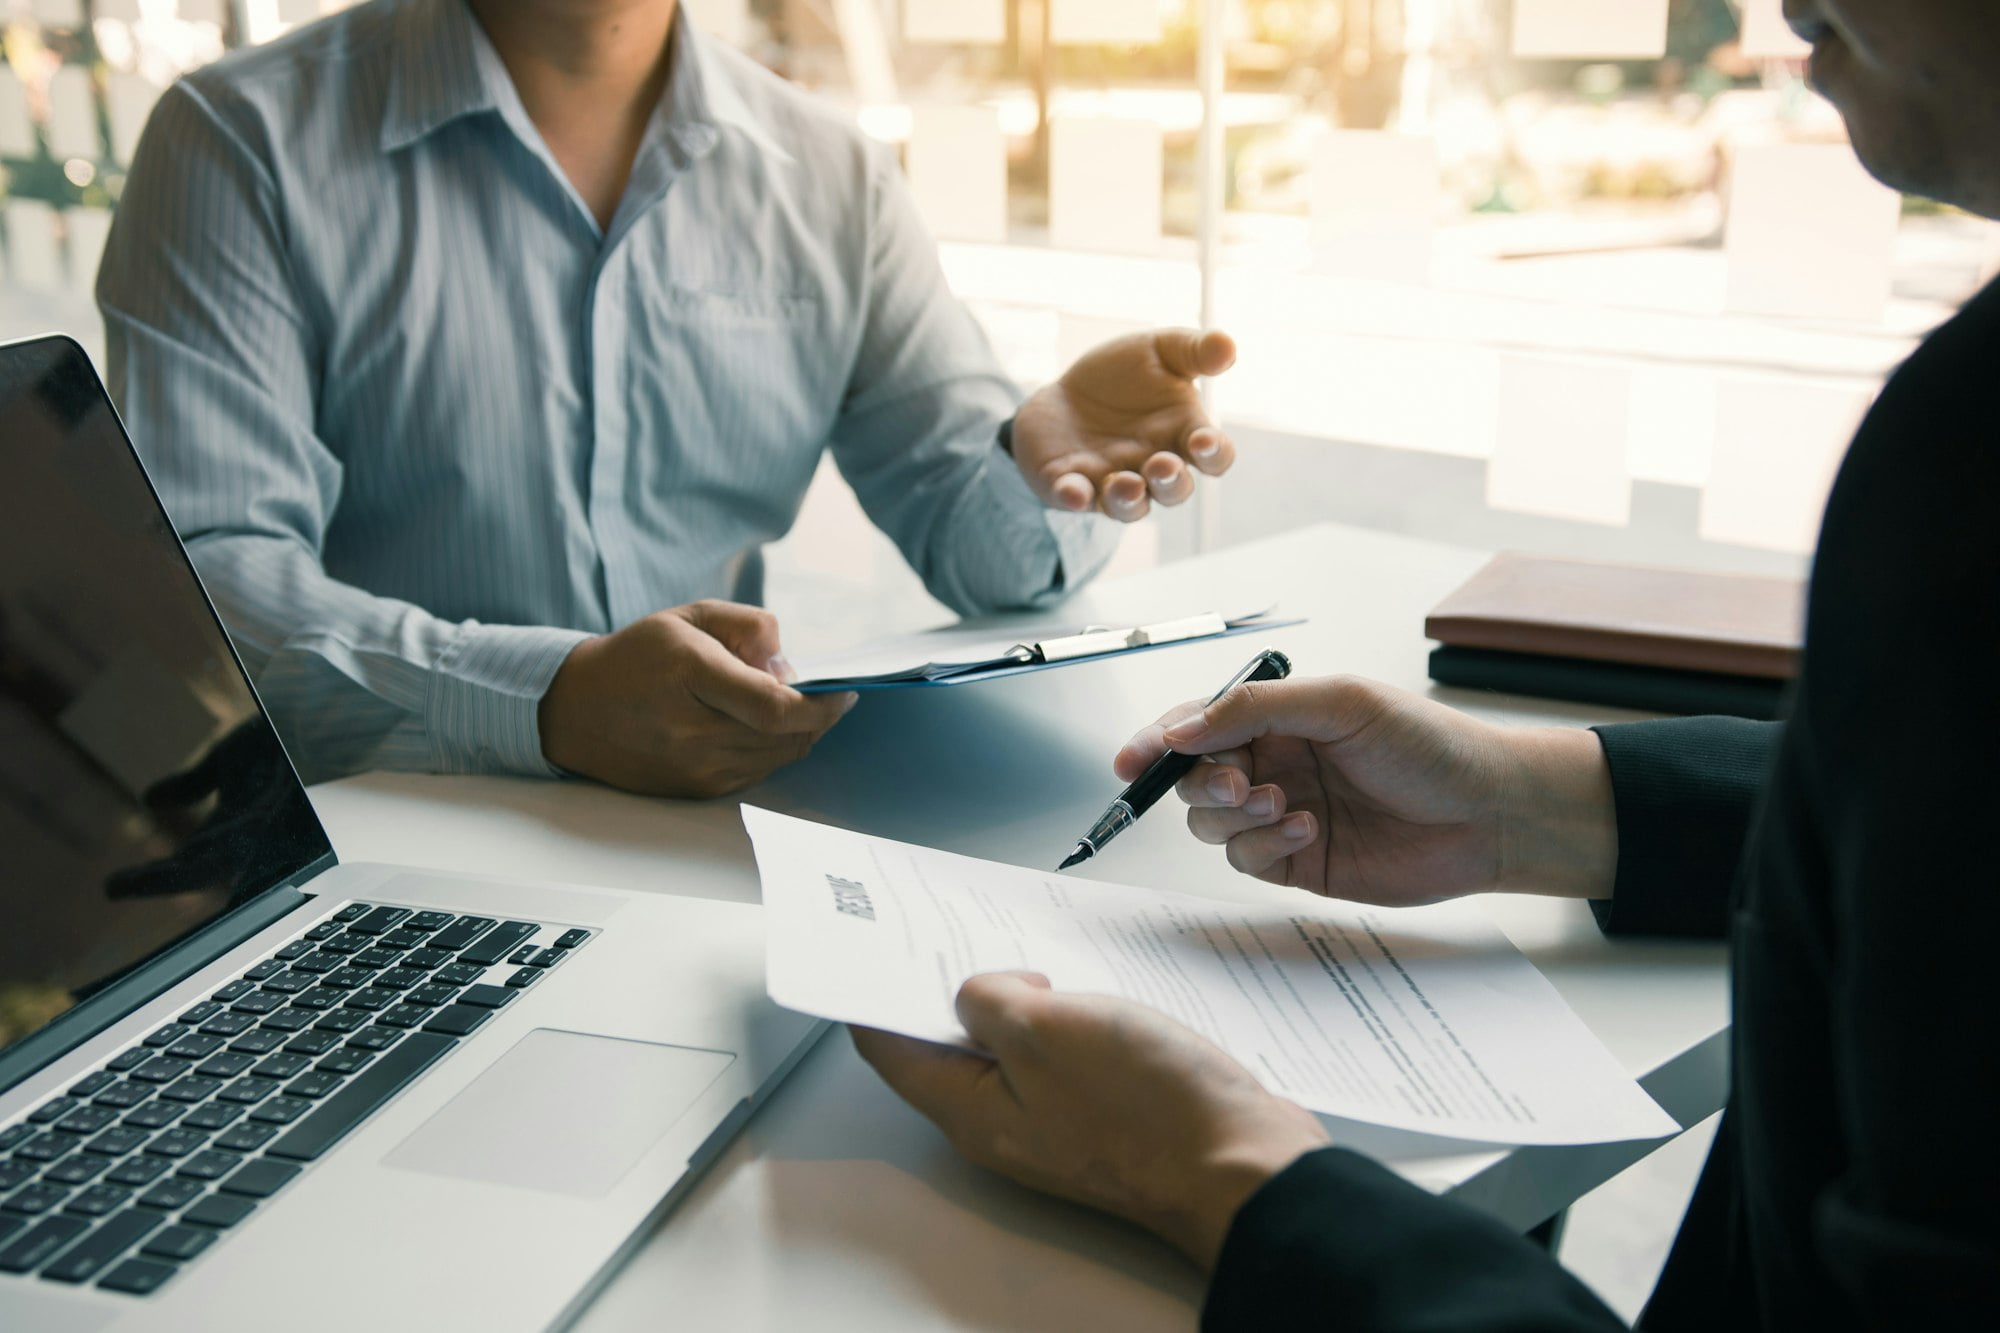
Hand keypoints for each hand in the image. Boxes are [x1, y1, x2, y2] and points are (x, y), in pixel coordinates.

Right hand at [538, 600, 855, 797]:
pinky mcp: (694, 789)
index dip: (823, 705)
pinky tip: (762, 729)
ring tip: (794, 708)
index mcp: (692, 676)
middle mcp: (692, 730)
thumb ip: (749, 626)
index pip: (777, 707)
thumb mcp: (691, 617)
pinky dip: (771, 751)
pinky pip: (755, 773)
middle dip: (819, 717)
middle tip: (829, 697)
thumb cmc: (638, 656)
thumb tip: (789, 666)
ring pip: (776, 758)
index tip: (846, 691)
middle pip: (786, 737)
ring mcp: (693, 767)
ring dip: (798, 735)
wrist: (576, 710)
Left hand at [851, 972, 1328, 1269]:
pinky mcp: (1105, 1116)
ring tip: (1025, 951)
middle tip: (953, 929)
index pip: (890, 1048)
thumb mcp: (1044, 1028)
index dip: (875, 990)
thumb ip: (991, 999)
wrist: (1243, 1163)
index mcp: (971, 1110)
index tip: (872, 943)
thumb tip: (980, 990)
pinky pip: (1064, 1060)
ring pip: (1012, 1052)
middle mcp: (1005, 1125)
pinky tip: (1084, 989)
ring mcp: (1056, 1124)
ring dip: (1015, 1000)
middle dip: (948, 987)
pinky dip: (1063, 1020)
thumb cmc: (1148, 1110)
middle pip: (950, 1049)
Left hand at [1010, 327, 1236, 521]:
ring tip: (1126, 484)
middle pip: (1173, 489)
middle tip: (1161, 465)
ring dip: (1129, 500)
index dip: (1214, 454)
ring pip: (1130, 506)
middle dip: (1170, 482)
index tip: (1204, 441)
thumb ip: (1195, 350)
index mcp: (1183, 436)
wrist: (1065, 393)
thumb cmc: (1124, 376)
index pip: (1214, 456)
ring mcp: (1112, 482)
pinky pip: (1076, 499)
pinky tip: (1072, 490)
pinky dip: (1075, 497)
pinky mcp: (1071, 486)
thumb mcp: (1160, 351)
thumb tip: (1228, 346)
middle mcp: (1152, 468)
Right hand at [1115, 675, 1616, 903]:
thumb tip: (1185, 725)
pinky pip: (1247, 861)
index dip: (1159, 742)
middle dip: (1202, 784)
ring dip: (1233, 818)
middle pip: (1194, 780)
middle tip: (1237, 786)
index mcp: (1279, 717)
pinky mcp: (1300, 864)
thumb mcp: (1341, 703)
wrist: (1493, 813)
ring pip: (1212, 826)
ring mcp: (1283, 816)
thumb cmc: (1432, 745)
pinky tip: (1308, 829)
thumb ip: (1255, 708)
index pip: (1199, 726)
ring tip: (1282, 805)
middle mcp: (1274, 764)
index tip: (1132, 761)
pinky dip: (1264, 846)